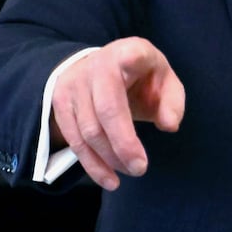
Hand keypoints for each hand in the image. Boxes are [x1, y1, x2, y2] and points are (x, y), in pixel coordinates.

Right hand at [50, 38, 184, 189]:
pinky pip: (74, 140)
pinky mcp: (60, 103)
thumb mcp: (164, 80)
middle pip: (106, 110)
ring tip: (130, 171)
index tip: (133, 64)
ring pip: (88, 131)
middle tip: (140, 168)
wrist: (101, 65)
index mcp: (128, 53)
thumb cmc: (140, 76)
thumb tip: (169, 125)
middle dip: (122, 145)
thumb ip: (172, 102)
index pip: (130, 57)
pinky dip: (92, 164)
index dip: (131, 61)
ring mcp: (73, 84)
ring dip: (109, 158)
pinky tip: (109, 178)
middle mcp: (96, 65)